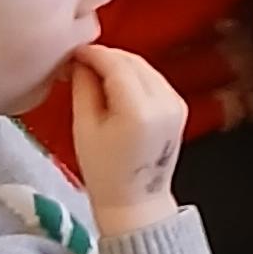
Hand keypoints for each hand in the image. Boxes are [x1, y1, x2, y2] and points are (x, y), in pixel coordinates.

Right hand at [70, 45, 186, 237]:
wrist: (135, 201)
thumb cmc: (105, 172)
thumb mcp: (84, 127)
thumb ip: (83, 87)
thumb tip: (80, 62)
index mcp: (139, 110)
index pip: (117, 64)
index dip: (93, 54)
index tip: (74, 52)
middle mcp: (164, 103)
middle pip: (134, 62)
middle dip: (106, 57)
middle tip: (80, 61)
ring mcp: (176, 104)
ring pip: (146, 67)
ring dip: (121, 64)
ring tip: (94, 73)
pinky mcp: (179, 108)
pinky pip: (154, 80)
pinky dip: (135, 76)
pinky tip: (115, 84)